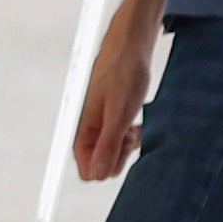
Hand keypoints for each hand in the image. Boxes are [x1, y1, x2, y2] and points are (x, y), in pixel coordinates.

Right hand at [70, 4, 160, 183]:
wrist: (131, 47)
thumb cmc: (124, 74)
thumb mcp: (119, 113)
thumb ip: (107, 144)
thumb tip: (97, 174)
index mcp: (84, 128)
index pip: (87, 167)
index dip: (108, 166)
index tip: (124, 152)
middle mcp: (89, 128)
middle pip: (102, 161)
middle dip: (121, 155)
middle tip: (132, 135)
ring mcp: (101, 122)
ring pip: (113, 150)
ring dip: (128, 145)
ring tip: (136, 127)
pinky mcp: (112, 116)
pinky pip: (120, 138)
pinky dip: (131, 136)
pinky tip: (138, 124)